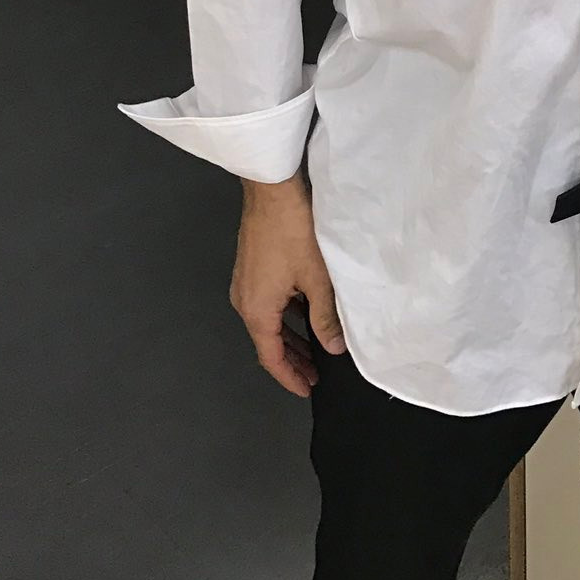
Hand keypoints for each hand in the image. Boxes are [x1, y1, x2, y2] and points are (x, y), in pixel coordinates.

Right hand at [230, 173, 346, 395]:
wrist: (272, 190)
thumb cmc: (291, 230)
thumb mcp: (317, 279)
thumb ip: (326, 317)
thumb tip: (335, 346)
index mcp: (256, 310)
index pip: (271, 357)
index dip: (290, 377)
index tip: (307, 389)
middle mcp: (244, 300)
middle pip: (268, 342)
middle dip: (292, 361)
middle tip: (314, 375)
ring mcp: (245, 283)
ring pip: (268, 323)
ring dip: (289, 338)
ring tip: (314, 349)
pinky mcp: (252, 268)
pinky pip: (267, 304)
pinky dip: (285, 317)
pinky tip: (305, 314)